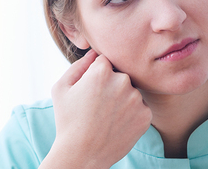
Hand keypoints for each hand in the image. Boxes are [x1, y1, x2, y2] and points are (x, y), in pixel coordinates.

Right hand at [40, 50, 151, 168]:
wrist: (82, 155)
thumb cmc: (67, 121)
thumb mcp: (61, 88)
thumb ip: (79, 65)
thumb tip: (95, 52)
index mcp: (102, 71)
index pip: (105, 61)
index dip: (96, 75)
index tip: (91, 90)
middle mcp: (123, 81)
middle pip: (120, 76)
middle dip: (111, 87)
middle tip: (97, 107)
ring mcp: (136, 99)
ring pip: (131, 92)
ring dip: (122, 100)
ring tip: (106, 118)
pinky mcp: (146, 115)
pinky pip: (140, 108)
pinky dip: (131, 115)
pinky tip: (116, 125)